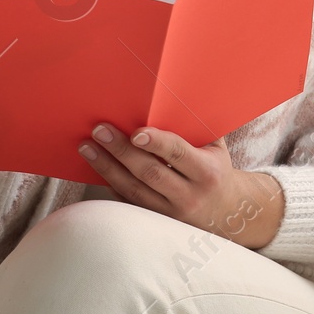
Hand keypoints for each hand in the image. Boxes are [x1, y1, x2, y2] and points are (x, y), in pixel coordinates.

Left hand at [76, 122, 284, 249]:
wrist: (226, 210)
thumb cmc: (216, 167)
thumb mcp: (216, 147)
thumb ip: (197, 124)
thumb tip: (172, 92)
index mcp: (207, 171)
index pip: (178, 154)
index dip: (157, 143)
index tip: (136, 133)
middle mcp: (189, 195)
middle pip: (150, 173)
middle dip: (121, 151)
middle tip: (99, 131)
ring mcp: (171, 212)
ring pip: (134, 190)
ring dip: (107, 168)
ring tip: (87, 147)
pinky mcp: (157, 222)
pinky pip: (129, 204)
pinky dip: (111, 185)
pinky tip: (96, 168)